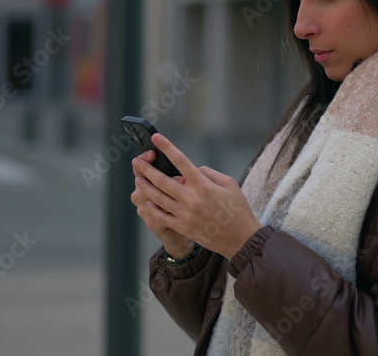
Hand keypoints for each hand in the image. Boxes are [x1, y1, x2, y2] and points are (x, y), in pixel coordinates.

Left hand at [131, 133, 262, 259]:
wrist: (241, 239)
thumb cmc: (238, 209)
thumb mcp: (229, 184)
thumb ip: (209, 173)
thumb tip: (193, 170)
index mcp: (203, 185)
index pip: (181, 161)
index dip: (167, 147)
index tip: (156, 138)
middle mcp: (191, 198)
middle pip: (162, 180)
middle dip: (147, 169)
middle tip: (136, 161)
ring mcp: (185, 214)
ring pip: (158, 198)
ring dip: (146, 187)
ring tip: (138, 179)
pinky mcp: (183, 227)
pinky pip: (162, 216)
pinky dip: (153, 207)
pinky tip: (148, 200)